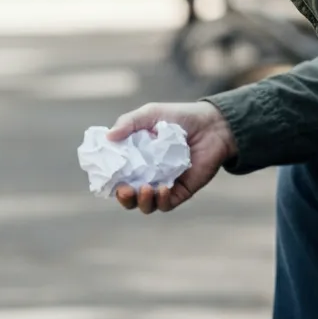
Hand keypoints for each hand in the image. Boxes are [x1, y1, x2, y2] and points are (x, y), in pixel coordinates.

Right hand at [107, 101, 236, 213]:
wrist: (211, 124)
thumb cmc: (179, 117)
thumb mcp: (150, 114)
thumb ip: (128, 122)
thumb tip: (108, 136)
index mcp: (135, 159)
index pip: (117, 176)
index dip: (109, 180)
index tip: (105, 178)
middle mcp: (147, 174)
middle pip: (129, 197)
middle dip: (124, 198)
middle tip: (124, 190)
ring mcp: (163, 184)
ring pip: (146, 205)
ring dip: (141, 202)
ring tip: (145, 189)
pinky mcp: (181, 190)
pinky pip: (167, 204)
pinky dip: (162, 200)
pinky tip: (162, 190)